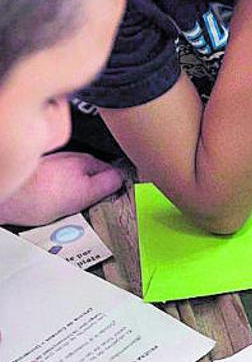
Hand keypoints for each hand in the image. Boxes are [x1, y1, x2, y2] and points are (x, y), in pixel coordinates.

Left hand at [0, 152, 123, 225]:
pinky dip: (61, 196)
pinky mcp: (44, 175)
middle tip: (91, 208)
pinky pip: (61, 187)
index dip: (117, 187)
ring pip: (77, 182)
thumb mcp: (86, 193)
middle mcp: (72, 159)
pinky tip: (55, 206)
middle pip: (94, 177)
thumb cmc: (41, 197)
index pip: (114, 172)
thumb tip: (123, 178)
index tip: (116, 199)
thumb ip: (109, 183)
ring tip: (70, 210)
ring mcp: (57, 166)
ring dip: (76, 194)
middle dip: (95, 191)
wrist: (10, 198)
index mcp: (87, 160)